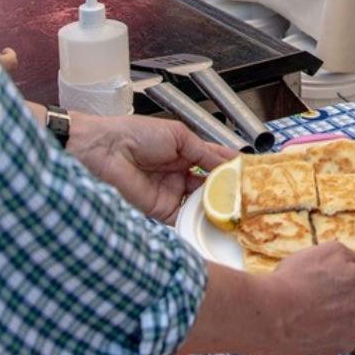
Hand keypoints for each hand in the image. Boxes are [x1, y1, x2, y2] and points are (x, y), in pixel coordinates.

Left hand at [67, 114, 234, 222]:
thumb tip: (227, 162)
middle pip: (209, 186)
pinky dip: (197, 220)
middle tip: (247, 196)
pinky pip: (183, 217)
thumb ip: (204, 152)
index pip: (212, 161)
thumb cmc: (136, 134)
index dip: (230, 168)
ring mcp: (170, 193)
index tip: (250, 174)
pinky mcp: (159, 210)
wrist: (104, 152)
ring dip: (215, 207)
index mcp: (183, 151)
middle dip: (226, 191)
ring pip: (199, 203)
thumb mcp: (178, 136)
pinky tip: (214, 219)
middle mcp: (178, 173)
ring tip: (236, 209)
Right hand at [257, 243, 354, 354]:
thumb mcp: (332, 252)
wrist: (269, 318)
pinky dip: (336, 320)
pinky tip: (313, 311)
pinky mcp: (333, 351)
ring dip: (353, 305)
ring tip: (324, 293)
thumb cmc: (301, 279)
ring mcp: (353, 339)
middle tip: (348, 274)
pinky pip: (344, 330)